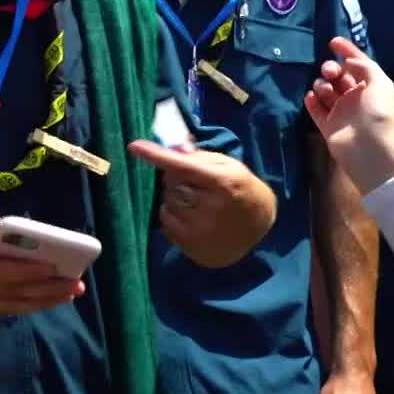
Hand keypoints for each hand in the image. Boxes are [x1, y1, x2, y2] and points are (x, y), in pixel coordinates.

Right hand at [0, 196, 83, 315]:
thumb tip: (2, 227)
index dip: (26, 271)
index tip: (53, 267)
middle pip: (8, 293)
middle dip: (44, 290)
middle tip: (76, 285)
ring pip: (5, 307)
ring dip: (38, 303)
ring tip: (67, 296)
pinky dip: (20, 307)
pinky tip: (40, 300)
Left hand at [129, 142, 276, 267]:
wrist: (259, 224)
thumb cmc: (241, 188)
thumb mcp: (229, 165)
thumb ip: (200, 156)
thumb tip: (174, 148)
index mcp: (223, 182)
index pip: (183, 166)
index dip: (157, 156)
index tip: (134, 146)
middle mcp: (213, 208)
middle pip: (171, 183)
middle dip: (175, 178)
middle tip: (191, 181)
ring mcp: (202, 230)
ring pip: (166, 202)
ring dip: (173, 196)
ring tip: (192, 198)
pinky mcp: (194, 246)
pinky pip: (165, 222)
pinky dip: (171, 214)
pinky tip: (189, 214)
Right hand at [303, 37, 393, 194]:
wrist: (369, 150)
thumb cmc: (378, 113)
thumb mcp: (379, 82)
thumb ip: (364, 66)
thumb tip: (348, 61)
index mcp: (371, 86)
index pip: (357, 64)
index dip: (346, 51)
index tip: (333, 42)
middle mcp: (355, 96)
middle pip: (338, 75)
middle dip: (331, 68)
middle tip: (330, 72)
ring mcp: (341, 111)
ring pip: (325, 89)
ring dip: (321, 84)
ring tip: (324, 90)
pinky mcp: (328, 125)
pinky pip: (316, 108)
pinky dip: (312, 100)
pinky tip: (311, 97)